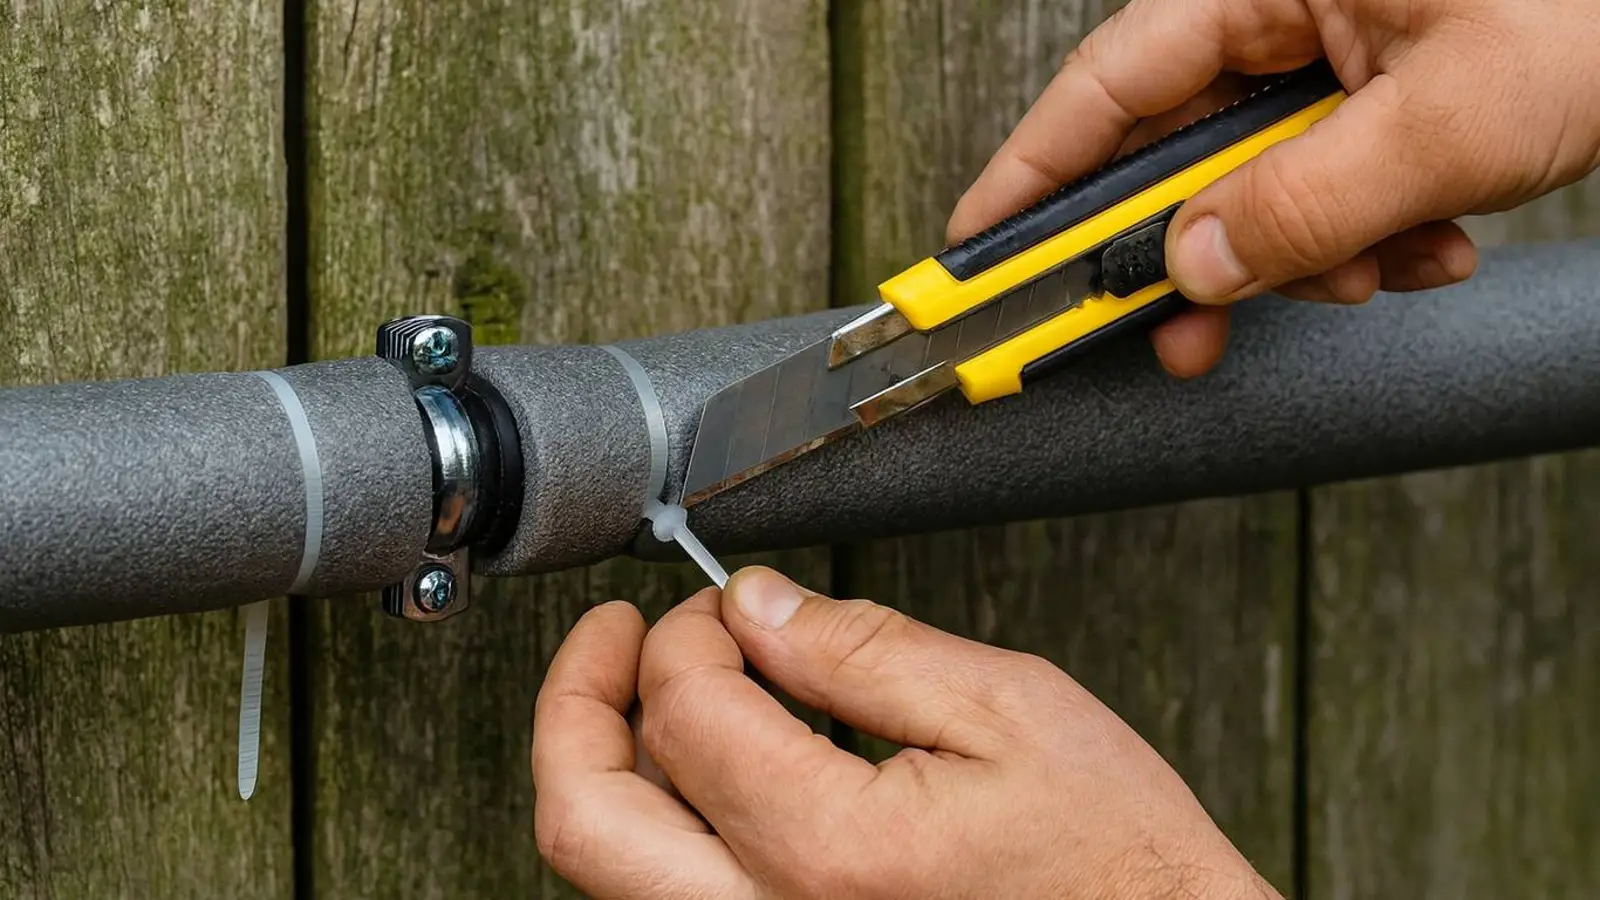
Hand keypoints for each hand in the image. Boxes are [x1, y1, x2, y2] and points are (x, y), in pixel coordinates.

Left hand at [533, 568, 1273, 898]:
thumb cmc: (1116, 863)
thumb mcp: (1010, 712)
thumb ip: (865, 649)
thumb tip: (761, 605)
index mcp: (830, 853)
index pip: (687, 711)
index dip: (692, 633)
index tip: (727, 606)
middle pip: (587, 818)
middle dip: (578, 702)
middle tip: (613, 638)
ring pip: (611, 870)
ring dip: (612, 766)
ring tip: (658, 694)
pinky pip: (668, 899)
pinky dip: (661, 823)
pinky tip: (707, 770)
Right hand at [950, 0, 1599, 377]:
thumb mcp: (1445, 122)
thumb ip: (1301, 206)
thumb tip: (1192, 268)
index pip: (1107, 85)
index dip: (1032, 177)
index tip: (977, 256)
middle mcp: (1283, 9)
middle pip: (1171, 149)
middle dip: (1193, 251)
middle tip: (1175, 330)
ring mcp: (1326, 54)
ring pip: (1251, 185)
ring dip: (1303, 254)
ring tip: (1383, 265)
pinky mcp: (1366, 96)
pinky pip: (1320, 188)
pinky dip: (1360, 238)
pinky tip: (1425, 242)